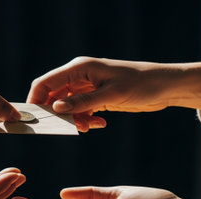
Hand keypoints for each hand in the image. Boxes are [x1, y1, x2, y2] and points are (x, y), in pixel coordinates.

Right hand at [28, 57, 200, 131]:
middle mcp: (80, 76)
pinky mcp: (96, 97)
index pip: (46, 83)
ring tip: (89, 127)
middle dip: (58, 114)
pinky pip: (81, 110)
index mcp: (80, 68)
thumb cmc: (141, 84)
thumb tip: (56, 109)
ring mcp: (87, 87)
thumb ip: (83, 102)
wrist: (164, 87)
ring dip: (74, 119)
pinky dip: (86, 120)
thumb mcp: (112, 95)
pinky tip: (99, 124)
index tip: (37, 120)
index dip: (36, 100)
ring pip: (67, 106)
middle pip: (54, 96)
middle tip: (69, 128)